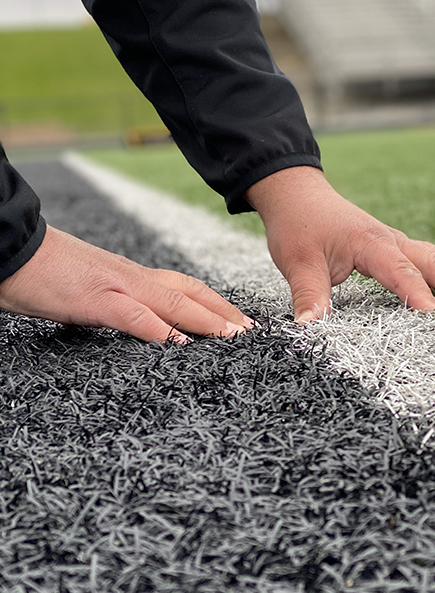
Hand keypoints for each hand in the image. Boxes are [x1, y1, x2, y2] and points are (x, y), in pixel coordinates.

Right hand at [0, 225, 252, 341]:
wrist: (11, 248)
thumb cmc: (45, 274)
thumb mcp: (88, 293)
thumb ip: (114, 306)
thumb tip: (132, 325)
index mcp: (131, 277)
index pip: (183, 288)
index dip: (215, 303)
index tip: (237, 320)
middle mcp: (132, 278)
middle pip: (190, 293)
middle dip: (224, 312)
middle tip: (251, 331)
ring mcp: (115, 287)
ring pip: (173, 302)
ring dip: (207, 319)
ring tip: (234, 336)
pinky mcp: (93, 299)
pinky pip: (133, 315)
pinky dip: (159, 329)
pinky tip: (179, 343)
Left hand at [245, 166, 434, 322]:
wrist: (297, 194)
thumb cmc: (298, 224)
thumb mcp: (297, 261)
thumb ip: (308, 294)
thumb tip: (310, 327)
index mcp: (369, 242)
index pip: (400, 271)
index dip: (418, 295)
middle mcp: (389, 239)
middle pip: (432, 261)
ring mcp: (393, 241)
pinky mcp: (391, 246)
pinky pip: (426, 257)